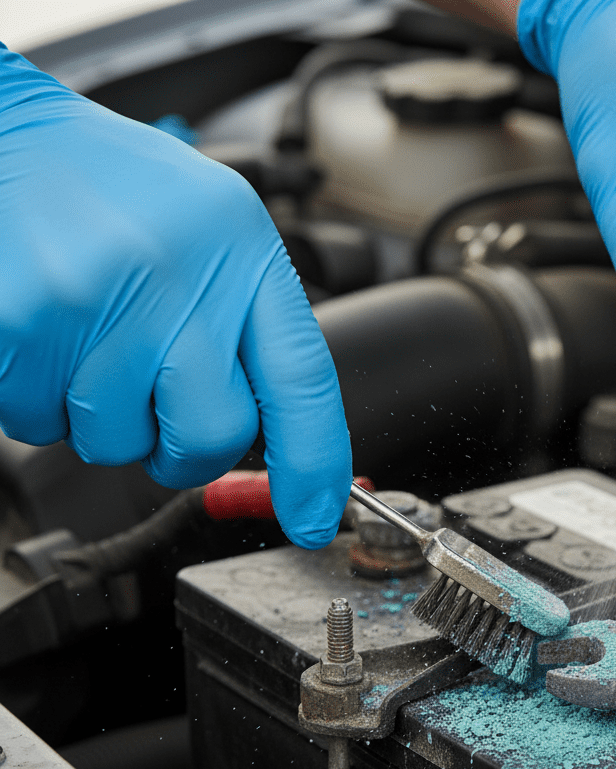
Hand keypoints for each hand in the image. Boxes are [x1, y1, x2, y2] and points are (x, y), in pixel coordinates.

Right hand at [0, 46, 349, 547]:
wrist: (6, 132)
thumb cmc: (115, 191)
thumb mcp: (216, 233)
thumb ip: (249, 327)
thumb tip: (276, 438)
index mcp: (241, 254)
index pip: (303, 384)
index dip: (315, 466)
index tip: (314, 519)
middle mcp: (178, 278)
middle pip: (211, 438)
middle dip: (182, 449)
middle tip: (153, 405)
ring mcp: (96, 302)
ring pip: (114, 442)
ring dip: (98, 415)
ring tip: (83, 337)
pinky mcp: (20, 326)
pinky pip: (37, 422)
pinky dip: (35, 399)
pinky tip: (40, 336)